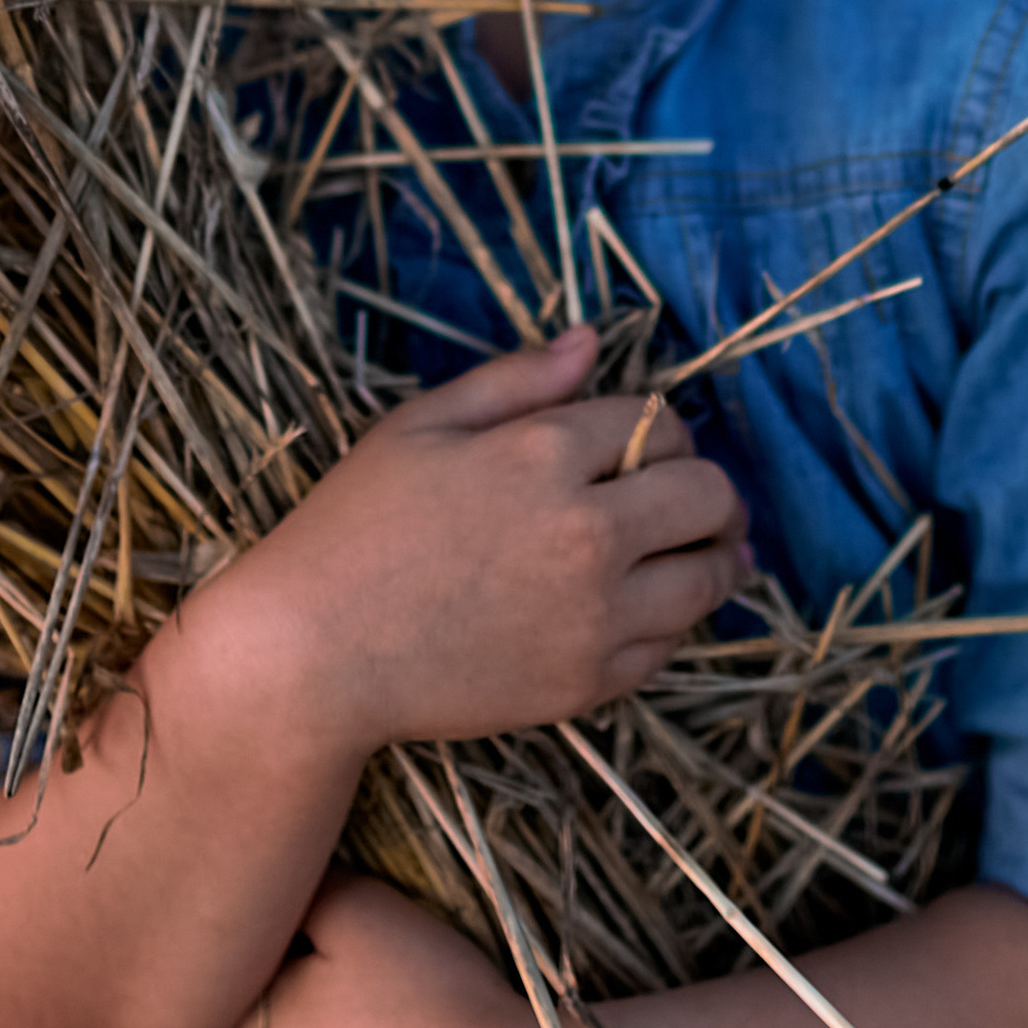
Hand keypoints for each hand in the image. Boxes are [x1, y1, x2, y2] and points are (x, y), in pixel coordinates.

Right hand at [223, 324, 748, 757]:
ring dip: (715, 554)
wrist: (312, 656)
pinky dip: (672, 619)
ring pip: (708, 576)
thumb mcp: (420, 427)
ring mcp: (593, 618)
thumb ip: (514, 380)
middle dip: (709, 486)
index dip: (660, 427)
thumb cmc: (352, 528)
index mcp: (543, 455)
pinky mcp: (586, 684)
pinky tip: (648, 604)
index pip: (657, 424)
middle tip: (695, 495)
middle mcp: (586, 534)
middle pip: (708, 496)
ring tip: (704, 548)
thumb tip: (592, 343)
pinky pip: (669, 645)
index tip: (647, 442)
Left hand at [235, 868, 545, 1027]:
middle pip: (293, 1023)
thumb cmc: (425, 1001)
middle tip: (400, 973)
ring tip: (422, 1022)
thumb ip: (306, 891)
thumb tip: (292, 888)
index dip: (317, 939)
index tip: (370, 934)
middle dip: (330, 994)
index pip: (264, 972)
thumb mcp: (360, 908)